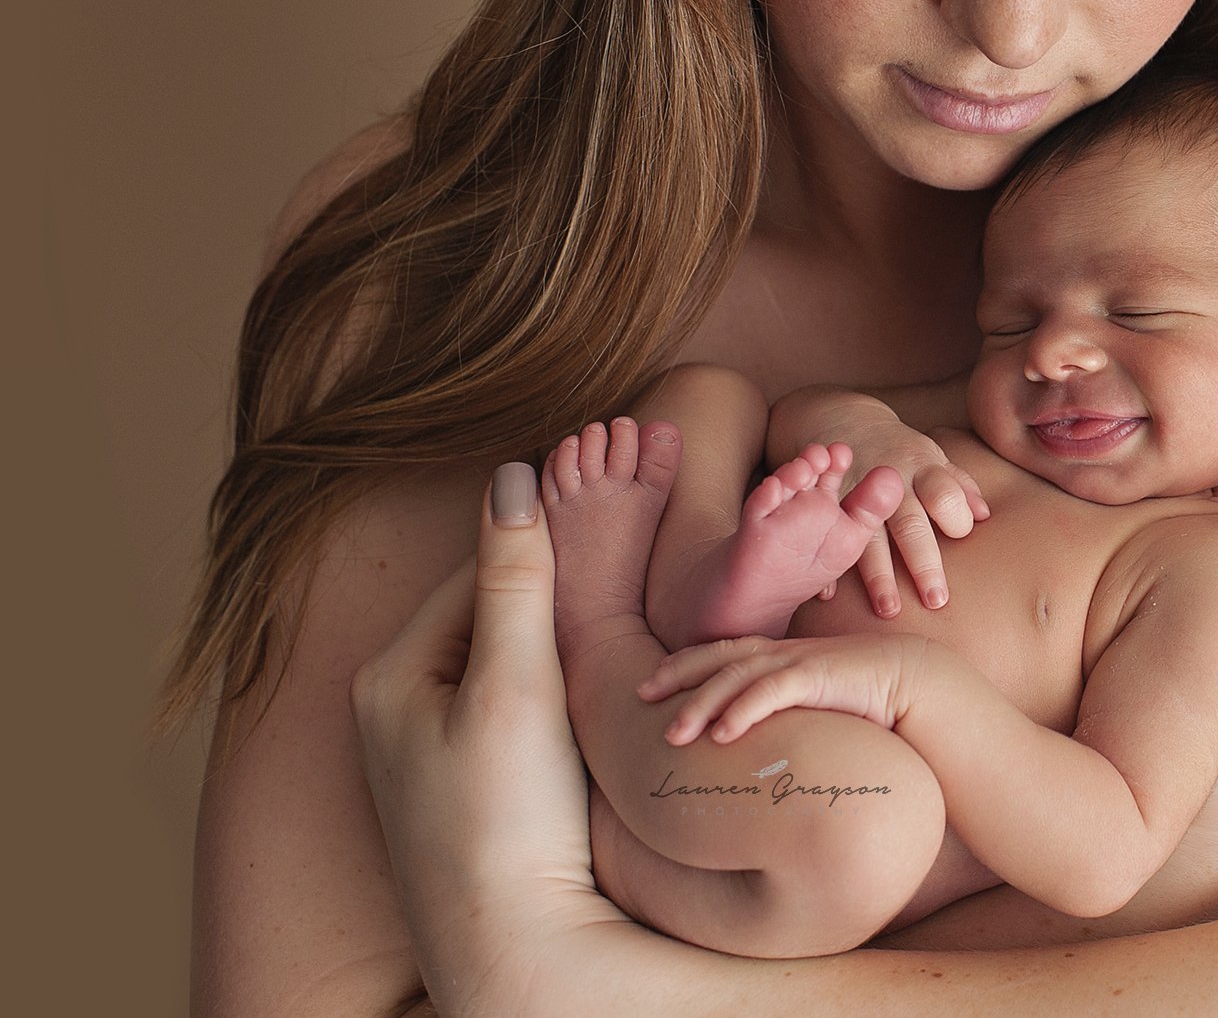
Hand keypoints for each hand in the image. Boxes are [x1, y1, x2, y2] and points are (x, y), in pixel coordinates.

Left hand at [349, 463, 638, 1014]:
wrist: (513, 947)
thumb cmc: (506, 820)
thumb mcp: (514, 685)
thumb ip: (516, 580)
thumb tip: (514, 473)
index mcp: (389, 674)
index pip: (479, 573)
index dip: (548, 548)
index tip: (615, 528)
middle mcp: (396, 708)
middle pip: (492, 617)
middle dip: (555, 602)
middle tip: (626, 595)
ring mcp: (432, 751)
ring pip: (509, 663)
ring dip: (562, 649)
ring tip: (616, 651)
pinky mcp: (470, 786)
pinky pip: (517, 709)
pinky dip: (559, 696)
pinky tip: (597, 707)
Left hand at [635, 631, 932, 744]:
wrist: (920, 685)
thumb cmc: (869, 701)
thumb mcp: (816, 704)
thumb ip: (786, 714)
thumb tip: (758, 747)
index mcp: (781, 656)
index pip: (721, 652)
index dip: (684, 664)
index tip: (652, 682)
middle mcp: (784, 653)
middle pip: (717, 657)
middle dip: (676, 675)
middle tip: (640, 695)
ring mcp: (800, 661)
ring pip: (735, 676)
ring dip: (700, 704)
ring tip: (672, 735)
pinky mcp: (818, 675)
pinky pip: (771, 691)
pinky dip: (743, 710)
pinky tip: (721, 735)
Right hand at [773, 389, 989, 616]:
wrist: (843, 419)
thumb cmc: (899, 449)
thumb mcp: (931, 455)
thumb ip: (957, 485)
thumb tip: (984, 516)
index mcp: (922, 468)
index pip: (944, 493)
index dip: (955, 515)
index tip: (962, 535)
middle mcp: (889, 482)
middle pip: (909, 524)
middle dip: (923, 563)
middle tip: (936, 601)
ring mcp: (855, 493)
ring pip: (868, 538)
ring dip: (878, 575)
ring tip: (888, 609)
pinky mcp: (827, 503)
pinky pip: (823, 536)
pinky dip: (827, 566)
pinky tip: (828, 596)